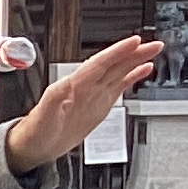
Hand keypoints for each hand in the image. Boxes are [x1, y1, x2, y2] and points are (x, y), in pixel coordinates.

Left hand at [6, 35, 158, 171]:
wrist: (34, 146)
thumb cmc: (35, 131)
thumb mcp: (43, 116)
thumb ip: (53, 98)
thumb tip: (65, 83)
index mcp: (74, 86)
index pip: (100, 64)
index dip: (117, 52)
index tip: (134, 42)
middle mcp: (86, 86)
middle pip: (114, 64)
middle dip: (134, 53)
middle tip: (153, 44)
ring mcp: (93, 94)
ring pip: (119, 72)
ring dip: (136, 60)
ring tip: (152, 51)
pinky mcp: (99, 104)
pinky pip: (119, 86)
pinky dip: (132, 77)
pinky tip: (143, 70)